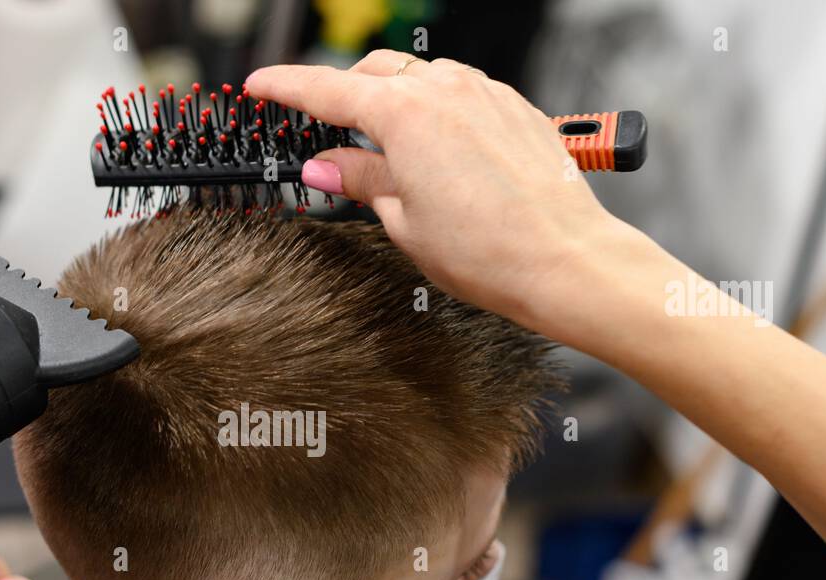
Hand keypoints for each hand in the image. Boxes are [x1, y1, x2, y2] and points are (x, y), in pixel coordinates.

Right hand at [246, 51, 654, 340]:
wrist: (565, 259)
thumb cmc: (489, 251)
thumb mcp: (403, 220)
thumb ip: (361, 180)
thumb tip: (326, 165)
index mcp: (405, 114)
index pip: (326, 90)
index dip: (286, 88)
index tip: (260, 87)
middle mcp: (445, 90)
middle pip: (374, 73)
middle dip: (343, 94)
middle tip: (324, 131)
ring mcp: (484, 93)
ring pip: (420, 78)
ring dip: (392, 101)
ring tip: (384, 148)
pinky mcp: (513, 107)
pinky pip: (460, 93)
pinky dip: (435, 110)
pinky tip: (435, 149)